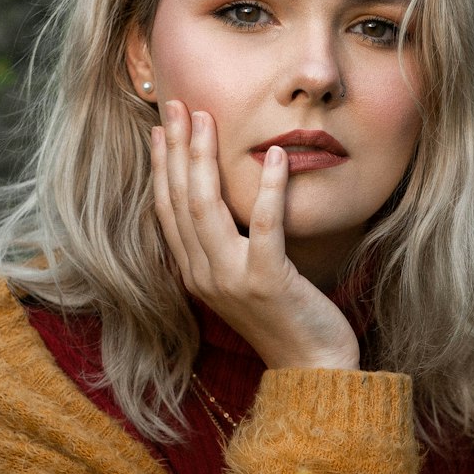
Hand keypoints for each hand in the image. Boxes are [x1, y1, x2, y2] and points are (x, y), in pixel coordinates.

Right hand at [152, 102, 359, 369]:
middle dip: (175, 148)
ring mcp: (231, 279)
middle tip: (177, 105)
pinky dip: (270, 188)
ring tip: (208, 118)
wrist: (312, 368)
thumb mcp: (243, 279)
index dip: (161, 165)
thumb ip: (226, 244)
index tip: (160, 127)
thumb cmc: (285, 319)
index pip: (167, 209)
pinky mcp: (267, 282)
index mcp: (194, 273)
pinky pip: (264, 225)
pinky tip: (275, 156)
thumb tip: (224, 199)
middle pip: (180, 200)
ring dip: (204, 158)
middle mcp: (204, 275)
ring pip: (207, 207)